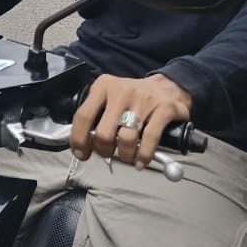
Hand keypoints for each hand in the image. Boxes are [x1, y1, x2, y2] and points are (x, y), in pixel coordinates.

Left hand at [69, 73, 191, 169]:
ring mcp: (143, 100)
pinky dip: (143, 156)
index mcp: (103, 86)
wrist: (167, 87)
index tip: (80, 153)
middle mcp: (121, 91)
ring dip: (125, 155)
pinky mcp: (163, 109)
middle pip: (104, 132)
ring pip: (126, 139)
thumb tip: (82, 141)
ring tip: (127, 156)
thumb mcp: (109, 96)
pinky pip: (149, 139)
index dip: (79, 139)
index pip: (83, 116)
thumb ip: (95, 114)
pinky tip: (141, 160)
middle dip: (103, 150)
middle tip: (107, 153)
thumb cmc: (133, 97)